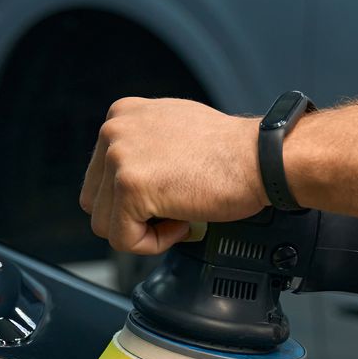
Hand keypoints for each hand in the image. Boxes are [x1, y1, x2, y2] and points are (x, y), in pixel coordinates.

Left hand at [79, 98, 266, 253]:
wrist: (262, 157)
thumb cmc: (231, 151)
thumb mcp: (174, 130)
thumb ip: (143, 147)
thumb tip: (128, 176)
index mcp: (121, 114)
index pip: (100, 176)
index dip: (133, 199)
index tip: (167, 196)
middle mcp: (113, 130)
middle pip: (95, 201)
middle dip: (132, 216)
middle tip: (174, 210)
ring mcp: (118, 157)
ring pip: (105, 224)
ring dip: (144, 230)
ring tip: (181, 215)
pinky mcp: (130, 187)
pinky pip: (123, 239)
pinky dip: (153, 243)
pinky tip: (183, 222)